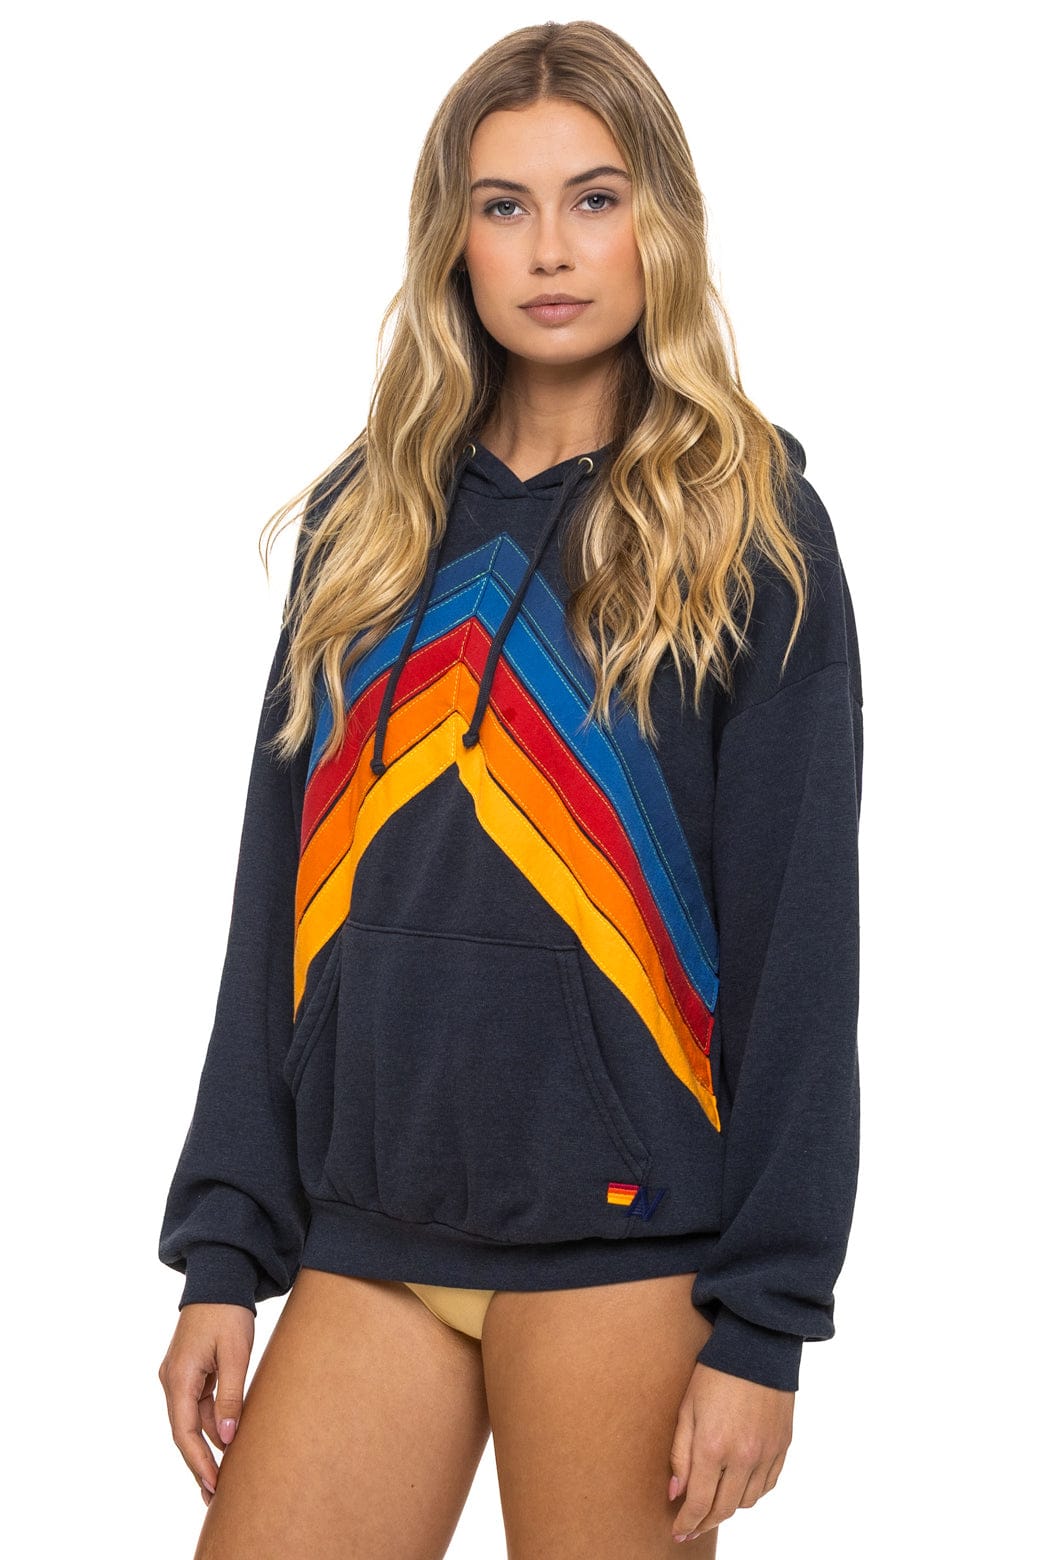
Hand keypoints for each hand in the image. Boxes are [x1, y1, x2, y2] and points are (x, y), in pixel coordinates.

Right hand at [158, 1303, 254, 1505]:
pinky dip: (212, 1422)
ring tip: (225, 1473)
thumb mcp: (235, 1353)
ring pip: (192, 1419)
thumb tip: (227, 1437)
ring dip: (208, 1444)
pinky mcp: (190, 1370)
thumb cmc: (227, 1312)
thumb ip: (230, 1395)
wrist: (219, 1277)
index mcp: (178, 1378)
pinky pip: (199, 1404)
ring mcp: (179, 1375)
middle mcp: (172, 1380)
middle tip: (216, 1494)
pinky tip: (227, 1439)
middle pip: (185, 1431)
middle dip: (200, 1462)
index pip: (185, 1432)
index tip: (213, 1486)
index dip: (198, 1462)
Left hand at [667, 1360, 794, 1542]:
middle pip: (724, 1509)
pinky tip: (739, 1487)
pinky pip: (768, 1485)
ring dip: (729, 1509)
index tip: (678, 1532)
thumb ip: (679, 1454)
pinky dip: (752, 1493)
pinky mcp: (783, 1446)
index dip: (688, 1522)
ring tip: (713, 1504)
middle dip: (705, 1522)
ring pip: (748, 1502)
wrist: (757, 1346)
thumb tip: (676, 1493)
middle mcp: (743, 1456)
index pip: (699, 1502)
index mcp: (713, 1446)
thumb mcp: (686, 1409)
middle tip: (692, 1526)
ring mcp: (766, 1453)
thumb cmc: (715, 1373)